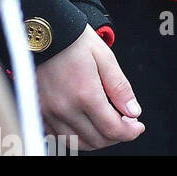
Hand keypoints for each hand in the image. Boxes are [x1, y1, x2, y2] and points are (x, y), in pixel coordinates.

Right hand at [36, 27, 143, 151]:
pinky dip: (75, 137)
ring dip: (96, 140)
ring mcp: (49, 113)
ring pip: (76, 143)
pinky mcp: (39, 112)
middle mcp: (65, 109)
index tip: (138, 126)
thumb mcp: (105, 57)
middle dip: (116, 136)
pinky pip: (57, 137)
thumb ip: (120, 87)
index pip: (111, 129)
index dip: (129, 132)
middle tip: (127, 124)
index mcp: (85, 94)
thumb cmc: (76, 41)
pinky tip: (86, 124)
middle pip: (96, 140)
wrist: (44, 32)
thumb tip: (134, 112)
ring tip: (108, 125)